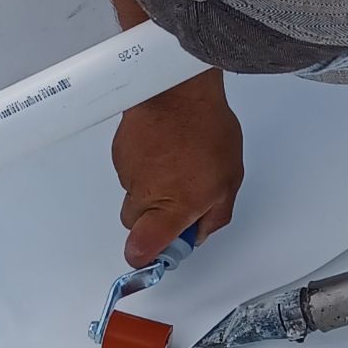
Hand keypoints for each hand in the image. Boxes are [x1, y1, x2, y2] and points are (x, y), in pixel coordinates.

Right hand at [112, 70, 244, 266]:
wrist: (178, 89)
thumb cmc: (204, 129)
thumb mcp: (229, 181)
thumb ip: (214, 215)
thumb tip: (200, 233)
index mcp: (169, 209)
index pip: (140, 251)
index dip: (146, 257)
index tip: (162, 253)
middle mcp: (142, 195)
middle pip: (136, 224)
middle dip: (156, 217)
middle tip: (183, 198)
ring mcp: (128, 173)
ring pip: (135, 193)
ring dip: (153, 186)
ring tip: (180, 161)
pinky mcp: (119, 152)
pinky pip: (131, 169)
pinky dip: (146, 163)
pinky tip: (167, 146)